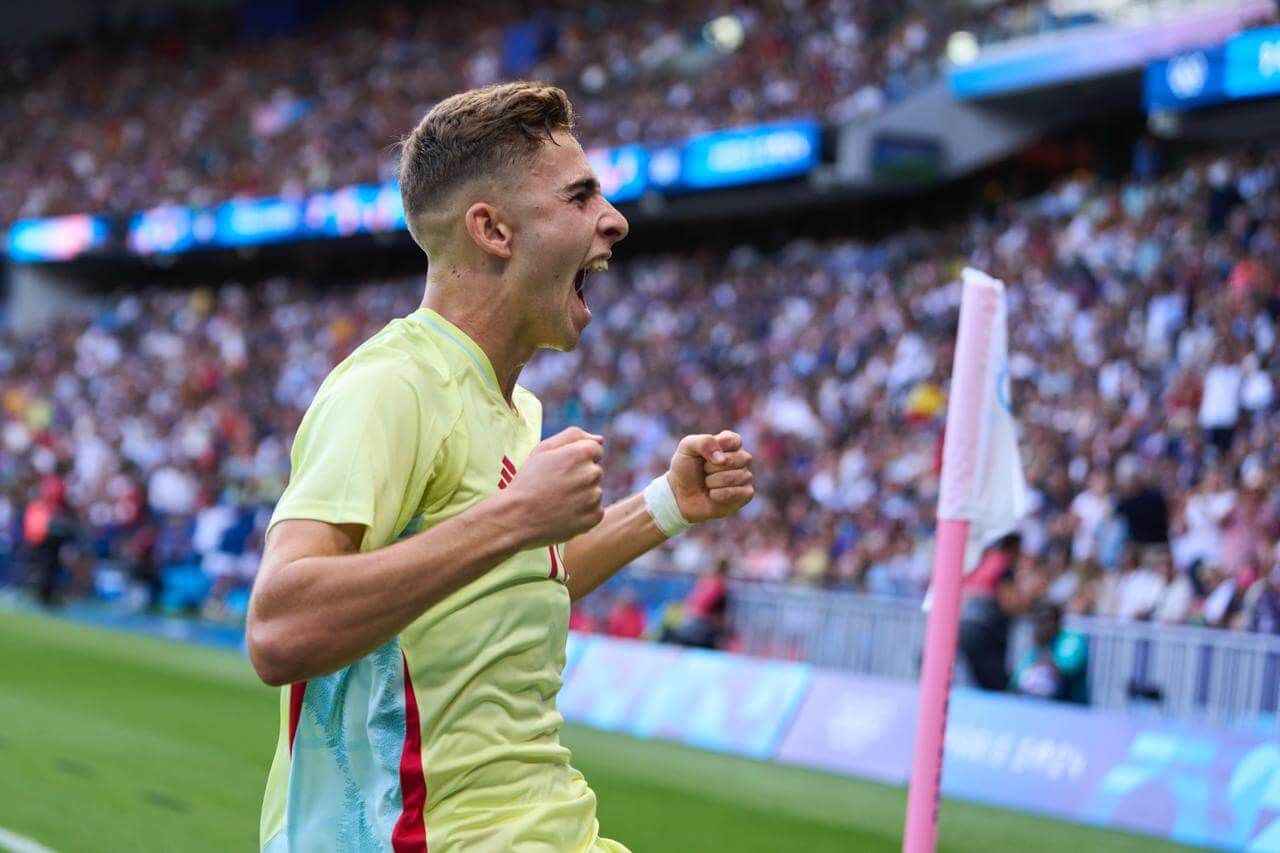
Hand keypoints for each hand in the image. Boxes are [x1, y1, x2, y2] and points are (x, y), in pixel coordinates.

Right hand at [502, 427, 604, 548]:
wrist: (517, 517)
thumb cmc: (529, 480)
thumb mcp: (543, 449)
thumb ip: (574, 436)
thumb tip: (600, 440)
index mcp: (581, 453)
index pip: (595, 450)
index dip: (577, 458)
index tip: (561, 468)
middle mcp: (592, 473)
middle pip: (595, 471)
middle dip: (580, 475)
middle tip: (556, 485)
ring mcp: (594, 497)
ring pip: (594, 491)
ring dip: (582, 494)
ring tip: (558, 500)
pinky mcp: (594, 517)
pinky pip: (595, 510)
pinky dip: (583, 512)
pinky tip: (564, 513)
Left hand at [667, 430, 753, 523]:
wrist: (680, 495)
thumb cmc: (685, 468)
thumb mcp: (687, 447)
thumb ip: (704, 442)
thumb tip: (723, 460)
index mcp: (729, 443)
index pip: (734, 440)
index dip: (718, 448)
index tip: (705, 455)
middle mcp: (740, 458)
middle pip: (740, 458)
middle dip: (713, 467)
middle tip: (704, 470)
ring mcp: (745, 476)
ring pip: (738, 476)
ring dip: (714, 481)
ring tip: (707, 483)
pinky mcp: (745, 494)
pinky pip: (741, 493)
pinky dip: (720, 494)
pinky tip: (712, 495)